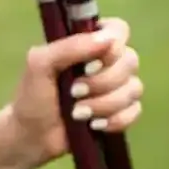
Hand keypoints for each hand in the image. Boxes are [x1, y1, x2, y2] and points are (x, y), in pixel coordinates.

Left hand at [9, 17, 142, 163]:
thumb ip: (69, 47)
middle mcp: (106, 62)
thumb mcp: (40, 64)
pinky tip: (94, 125)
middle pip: (130, 60)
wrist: (33, 137)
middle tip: (74, 92)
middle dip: (101, 82)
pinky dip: (115, 120)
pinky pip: (135, 110)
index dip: (112, 47)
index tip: (89, 64)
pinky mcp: (121, 111)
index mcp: (87, 43)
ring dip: (104, 104)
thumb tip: (107, 39)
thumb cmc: (32, 97)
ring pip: (134, 88)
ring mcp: (116, 87)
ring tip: (77, 113)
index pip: (118, 30)